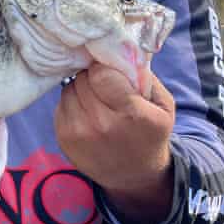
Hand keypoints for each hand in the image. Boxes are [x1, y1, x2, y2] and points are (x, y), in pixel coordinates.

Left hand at [55, 62, 175, 223]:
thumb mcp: (162, 106)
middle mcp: (102, 125)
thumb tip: (120, 47)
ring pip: (68, 89)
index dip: (104, 68)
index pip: (100, 74)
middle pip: (82, 79)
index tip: (110, 72)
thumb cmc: (150, 133)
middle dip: (92, 77)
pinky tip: (87, 113)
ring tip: (97, 100)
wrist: (133, 175)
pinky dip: (72, 103)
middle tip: (105, 85)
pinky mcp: (63, 137)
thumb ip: (143, 75)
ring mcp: (79, 133)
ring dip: (80, 89)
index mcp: (131, 114)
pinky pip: (61, 104)